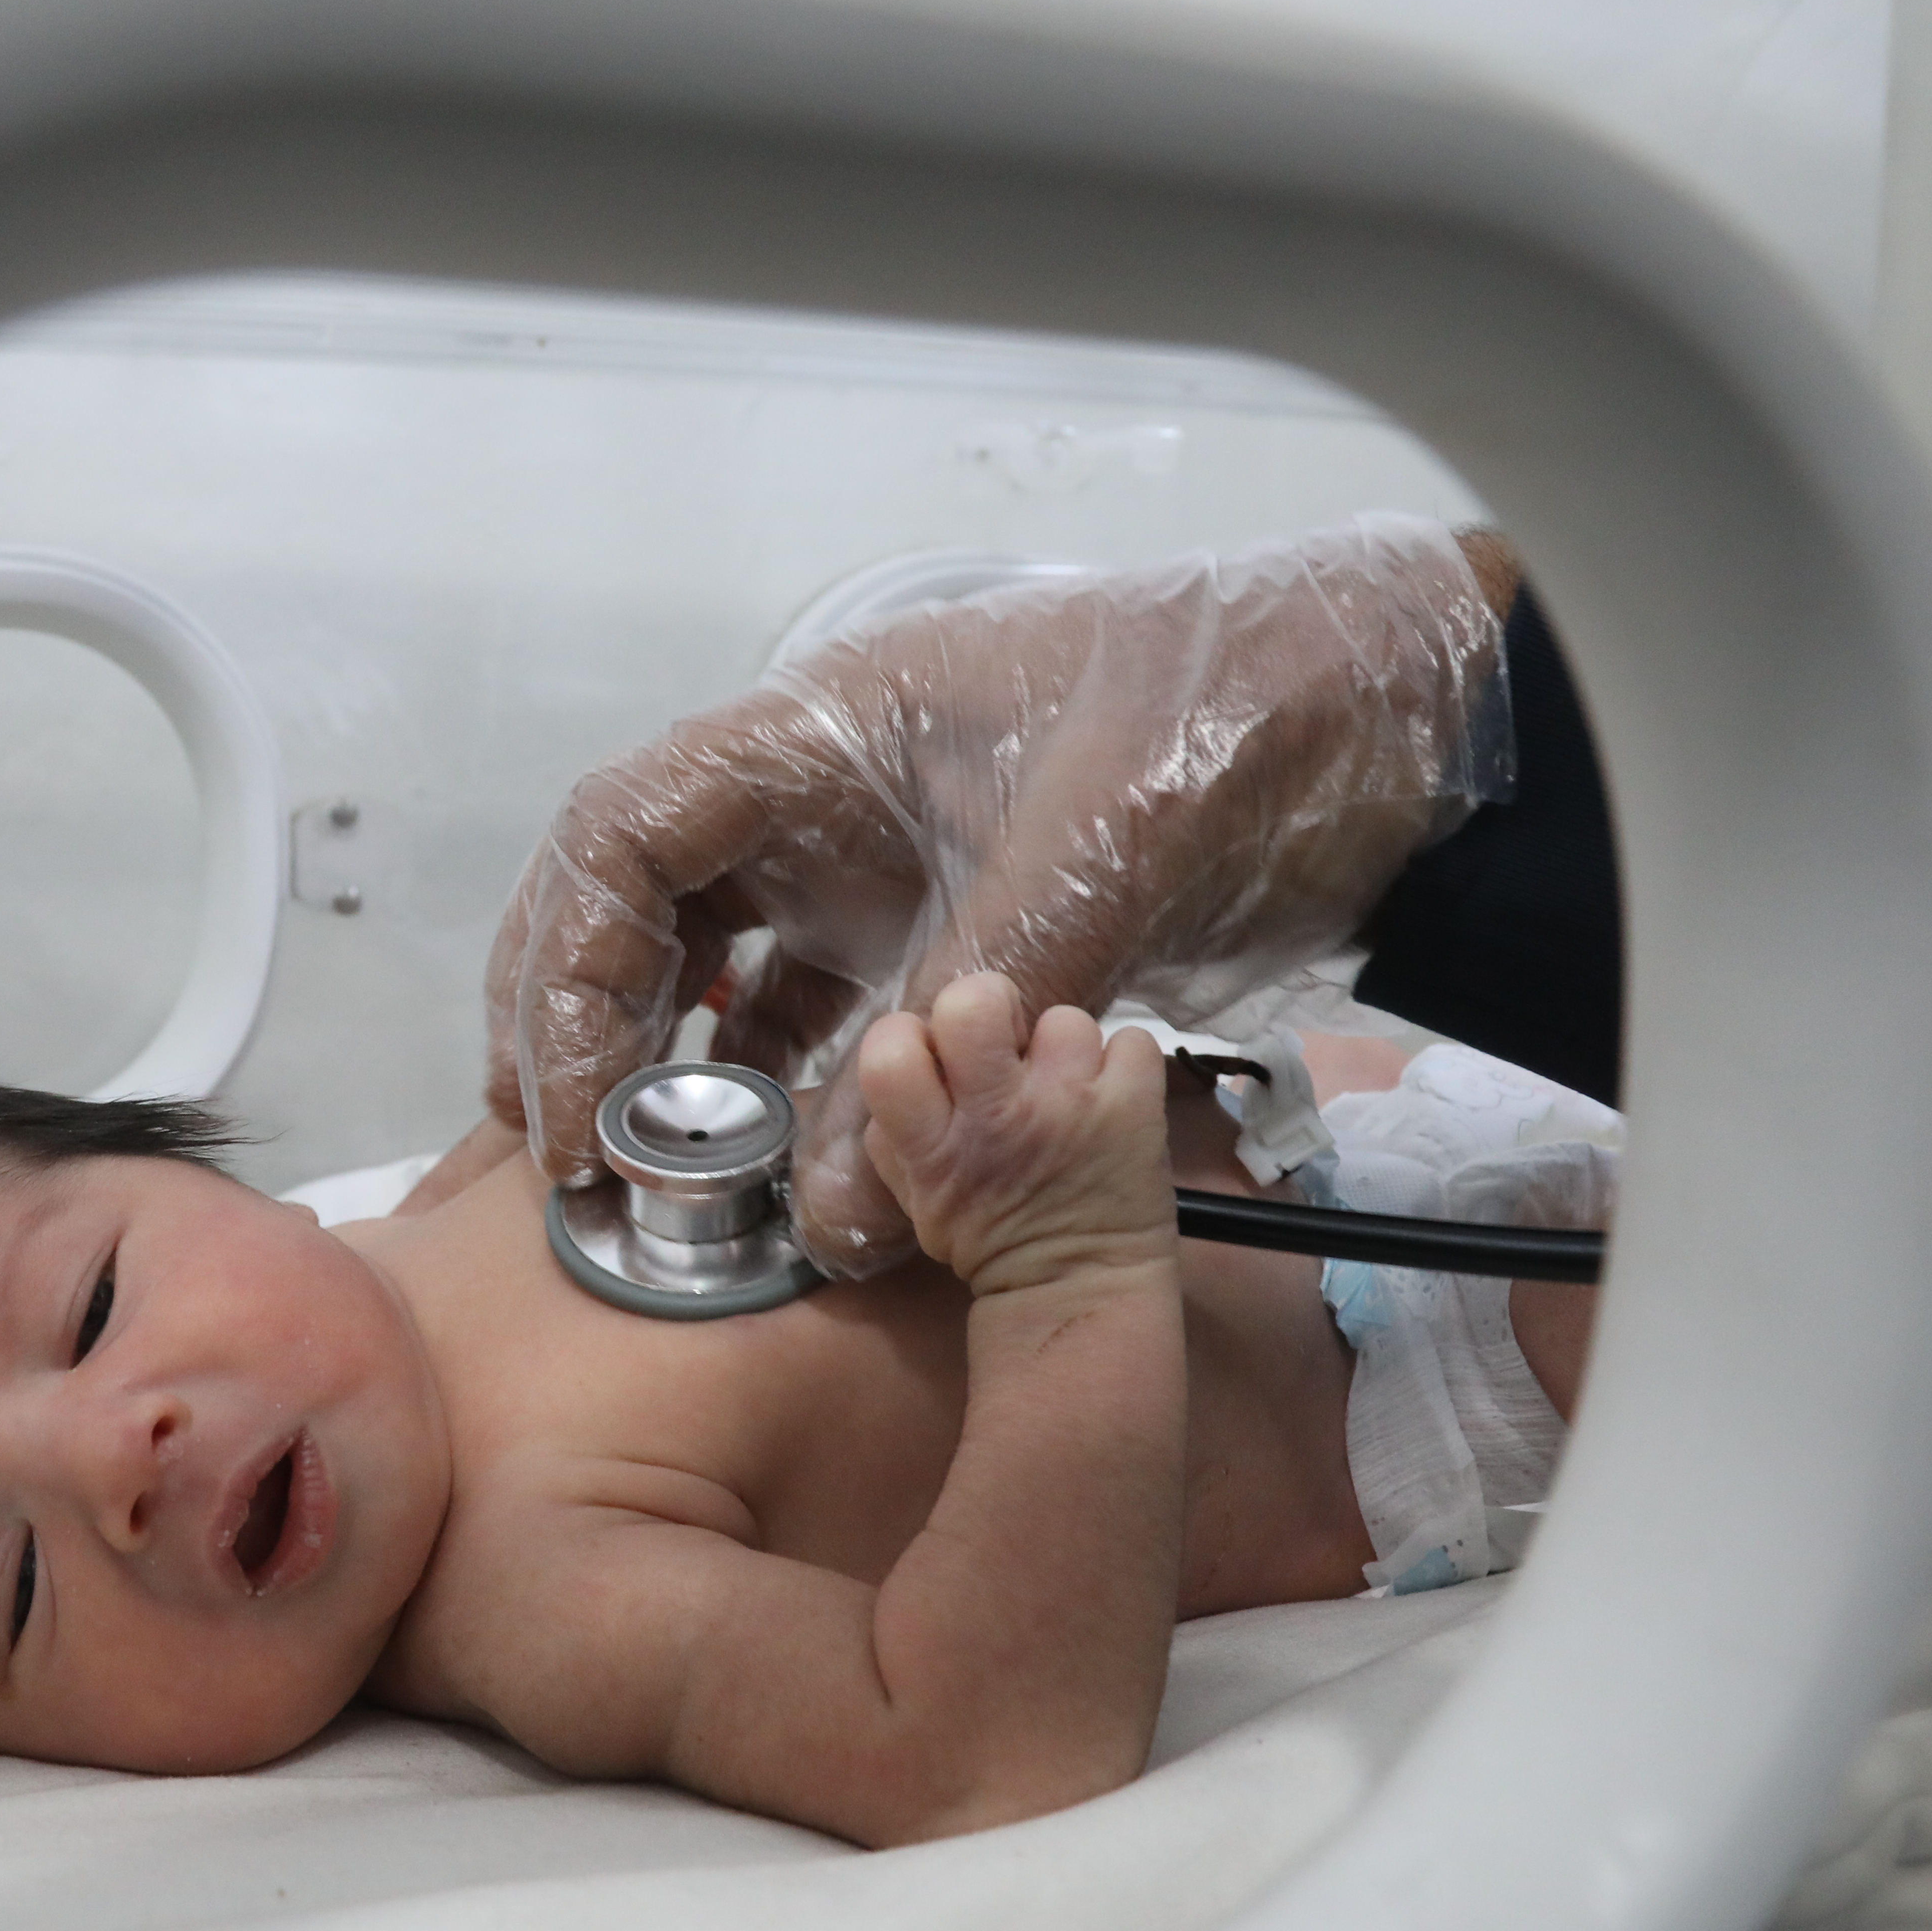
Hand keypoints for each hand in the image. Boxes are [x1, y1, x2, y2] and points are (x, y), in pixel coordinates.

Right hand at [486, 519, 1511, 1278]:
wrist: (1370, 711)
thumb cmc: (1220, 720)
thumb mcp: (1091, 856)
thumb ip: (963, 1035)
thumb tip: (831, 1219)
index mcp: (819, 733)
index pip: (623, 838)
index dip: (571, 973)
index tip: (574, 1105)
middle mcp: (820, 795)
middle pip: (634, 903)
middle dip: (580, 1024)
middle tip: (562, 1157)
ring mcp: (873, 859)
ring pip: (715, 963)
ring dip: (670, 1067)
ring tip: (640, 1180)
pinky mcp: (936, 922)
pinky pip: (818, 1009)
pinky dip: (783, 1088)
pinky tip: (779, 1172)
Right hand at [855, 977, 1174, 1295]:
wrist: (1076, 1289)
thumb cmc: (988, 1237)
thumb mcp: (915, 1196)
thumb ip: (900, 1130)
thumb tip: (913, 1058)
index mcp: (934, 1142)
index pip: (890, 1047)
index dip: (912, 1035)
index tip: (937, 1059)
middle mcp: (999, 1114)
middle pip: (973, 1001)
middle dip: (988, 1007)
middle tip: (1004, 1047)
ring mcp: (1071, 1105)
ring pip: (1062, 1017)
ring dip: (1064, 1050)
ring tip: (1067, 1093)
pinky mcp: (1134, 1104)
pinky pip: (1129, 1039)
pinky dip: (1122, 1067)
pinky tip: (1109, 1102)